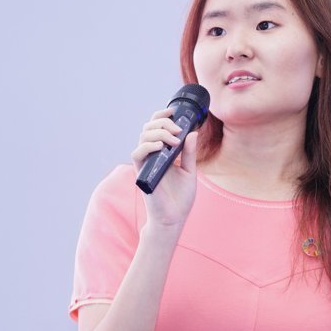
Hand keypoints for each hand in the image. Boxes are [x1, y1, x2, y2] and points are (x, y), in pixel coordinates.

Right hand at [131, 107, 198, 225]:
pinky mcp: (141, 173)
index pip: (156, 127)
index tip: (174, 112)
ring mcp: (145, 163)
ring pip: (143, 138)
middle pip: (148, 128)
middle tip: (178, 130)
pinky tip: (161, 146)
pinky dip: (148, 146)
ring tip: (174, 141)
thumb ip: (190, 152)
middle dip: (162, 123)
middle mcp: (151, 155)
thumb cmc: (181, 197)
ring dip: (158, 133)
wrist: (174, 218)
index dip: (161, 116)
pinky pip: (137, 154)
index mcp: (162, 152)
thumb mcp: (190, 170)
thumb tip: (193, 132)